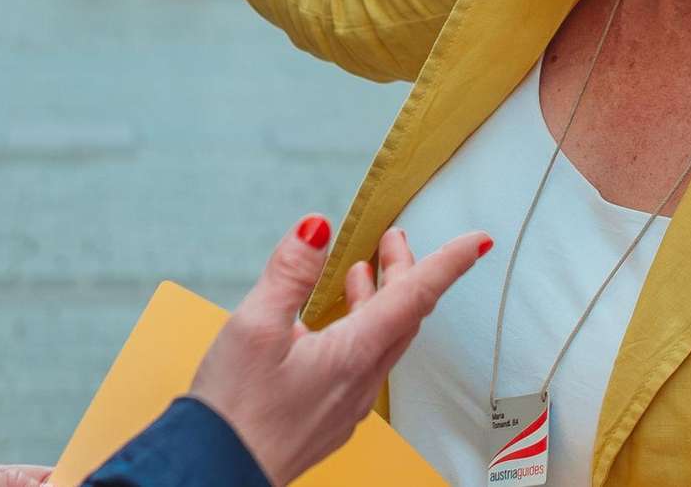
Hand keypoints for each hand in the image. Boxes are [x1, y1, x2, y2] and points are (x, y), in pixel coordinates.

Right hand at [189, 216, 491, 484]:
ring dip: (379, 301)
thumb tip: (315, 228)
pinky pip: (361, 367)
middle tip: (393, 239)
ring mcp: (347, 405)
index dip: (448, 263)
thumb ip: (289, 274)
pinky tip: (329, 326)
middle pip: (403, 317)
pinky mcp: (329, 419)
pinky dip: (359, 331)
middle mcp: (361, 382)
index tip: (477, 241)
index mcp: (354, 353)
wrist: (213, 474)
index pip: (416, 296)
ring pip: (382, 342)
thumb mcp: (252, 327)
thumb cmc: (232, 412)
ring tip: (361, 274)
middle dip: (405, 271)